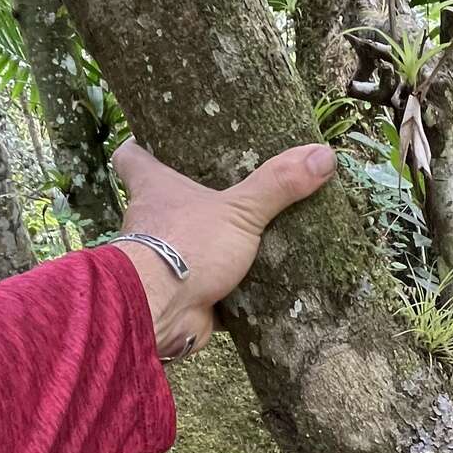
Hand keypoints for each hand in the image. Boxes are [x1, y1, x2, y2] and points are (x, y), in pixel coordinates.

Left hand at [111, 137, 335, 360]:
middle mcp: (150, 221)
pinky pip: (201, 286)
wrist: (162, 311)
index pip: (131, 156)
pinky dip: (222, 287)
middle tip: (225, 186)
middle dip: (188, 196)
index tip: (157, 141)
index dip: (141, 146)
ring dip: (208, 244)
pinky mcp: (177, 294)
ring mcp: (161, 260)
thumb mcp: (240, 210)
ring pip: (182, 244)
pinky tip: (252, 284)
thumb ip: (278, 184)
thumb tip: (322, 154)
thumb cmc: (186, 247)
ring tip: (249, 234)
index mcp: (154, 188)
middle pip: (160, 199)